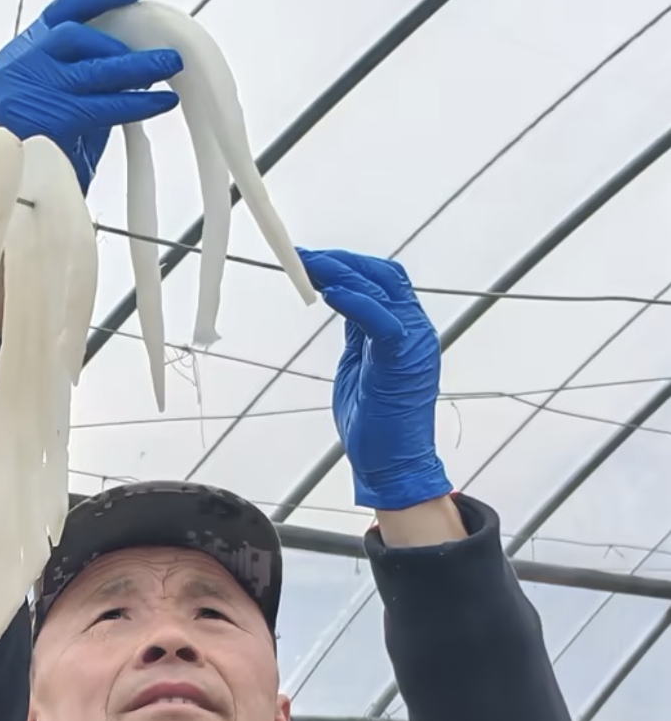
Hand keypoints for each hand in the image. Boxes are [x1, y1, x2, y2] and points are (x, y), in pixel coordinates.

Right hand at [0, 0, 183, 192]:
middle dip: (124, 37)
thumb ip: (92, 74)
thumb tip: (143, 56)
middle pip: (75, 33)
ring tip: (172, 68)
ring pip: (91, 68)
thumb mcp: (67, 100)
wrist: (22, 199)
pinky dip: (136, 101)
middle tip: (167, 48)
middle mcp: (17, 65)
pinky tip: (161, 101)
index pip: (63, 12)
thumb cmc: (48, 149)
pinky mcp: (45, 117)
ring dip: (137, 67)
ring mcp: (26, 89)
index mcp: (19, 55)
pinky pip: (100, 103)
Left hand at [297, 248, 452, 512]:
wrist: (393, 463)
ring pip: (382, 290)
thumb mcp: (361, 361)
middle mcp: (416, 330)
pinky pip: (382, 320)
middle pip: (384, 276)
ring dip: (343, 272)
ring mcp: (414, 344)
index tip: (312, 259)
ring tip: (309, 265)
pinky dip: (357, 301)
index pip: (384, 280)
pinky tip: (331, 292)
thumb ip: (359, 329)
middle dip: (343, 261)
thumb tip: (343, 297)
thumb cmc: (377, 419)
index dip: (349, 263)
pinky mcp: (403, 360)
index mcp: (406, 330)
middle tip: (304, 257)